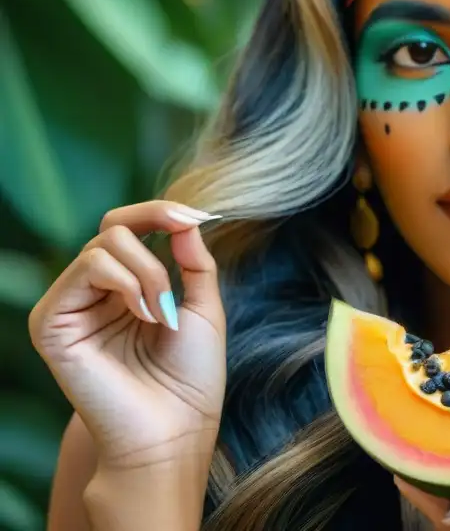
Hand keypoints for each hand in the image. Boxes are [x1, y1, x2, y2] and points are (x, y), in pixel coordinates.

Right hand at [28, 201, 226, 470]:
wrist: (174, 430)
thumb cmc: (191, 378)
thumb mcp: (203, 307)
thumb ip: (193, 260)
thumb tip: (185, 218)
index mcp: (126, 288)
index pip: (129, 227)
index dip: (161, 212)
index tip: (198, 217)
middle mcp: (94, 293)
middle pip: (115, 227)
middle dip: (157, 245)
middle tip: (176, 286)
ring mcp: (71, 306)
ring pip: (104, 243)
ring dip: (147, 271)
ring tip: (159, 314)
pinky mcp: (52, 322)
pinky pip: (86, 267)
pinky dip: (124, 281)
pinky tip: (142, 314)